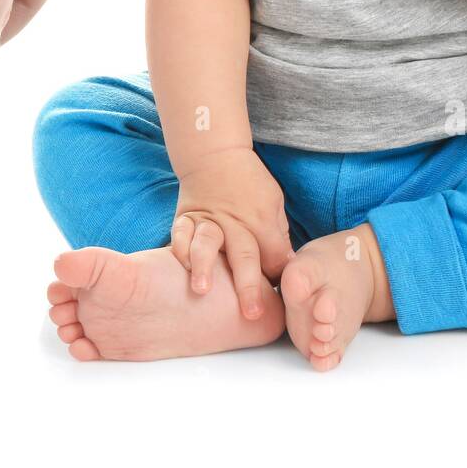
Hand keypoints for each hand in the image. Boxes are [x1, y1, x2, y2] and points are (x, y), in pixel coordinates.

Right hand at [171, 148, 292, 318]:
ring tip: (202, 290)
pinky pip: (181, 233)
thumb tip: (286, 269)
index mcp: (262, 220)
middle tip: (252, 313)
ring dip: (205, 267)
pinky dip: (180, 249)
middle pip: (245, 255)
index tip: (281, 300)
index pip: (274, 258)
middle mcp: (236, 222)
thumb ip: (278, 237)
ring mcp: (209, 220)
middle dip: (248, 286)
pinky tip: (181, 266)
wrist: (215, 154)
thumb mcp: (274, 203)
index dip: (279, 280)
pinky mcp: (187, 217)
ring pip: (207, 244)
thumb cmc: (249, 182)